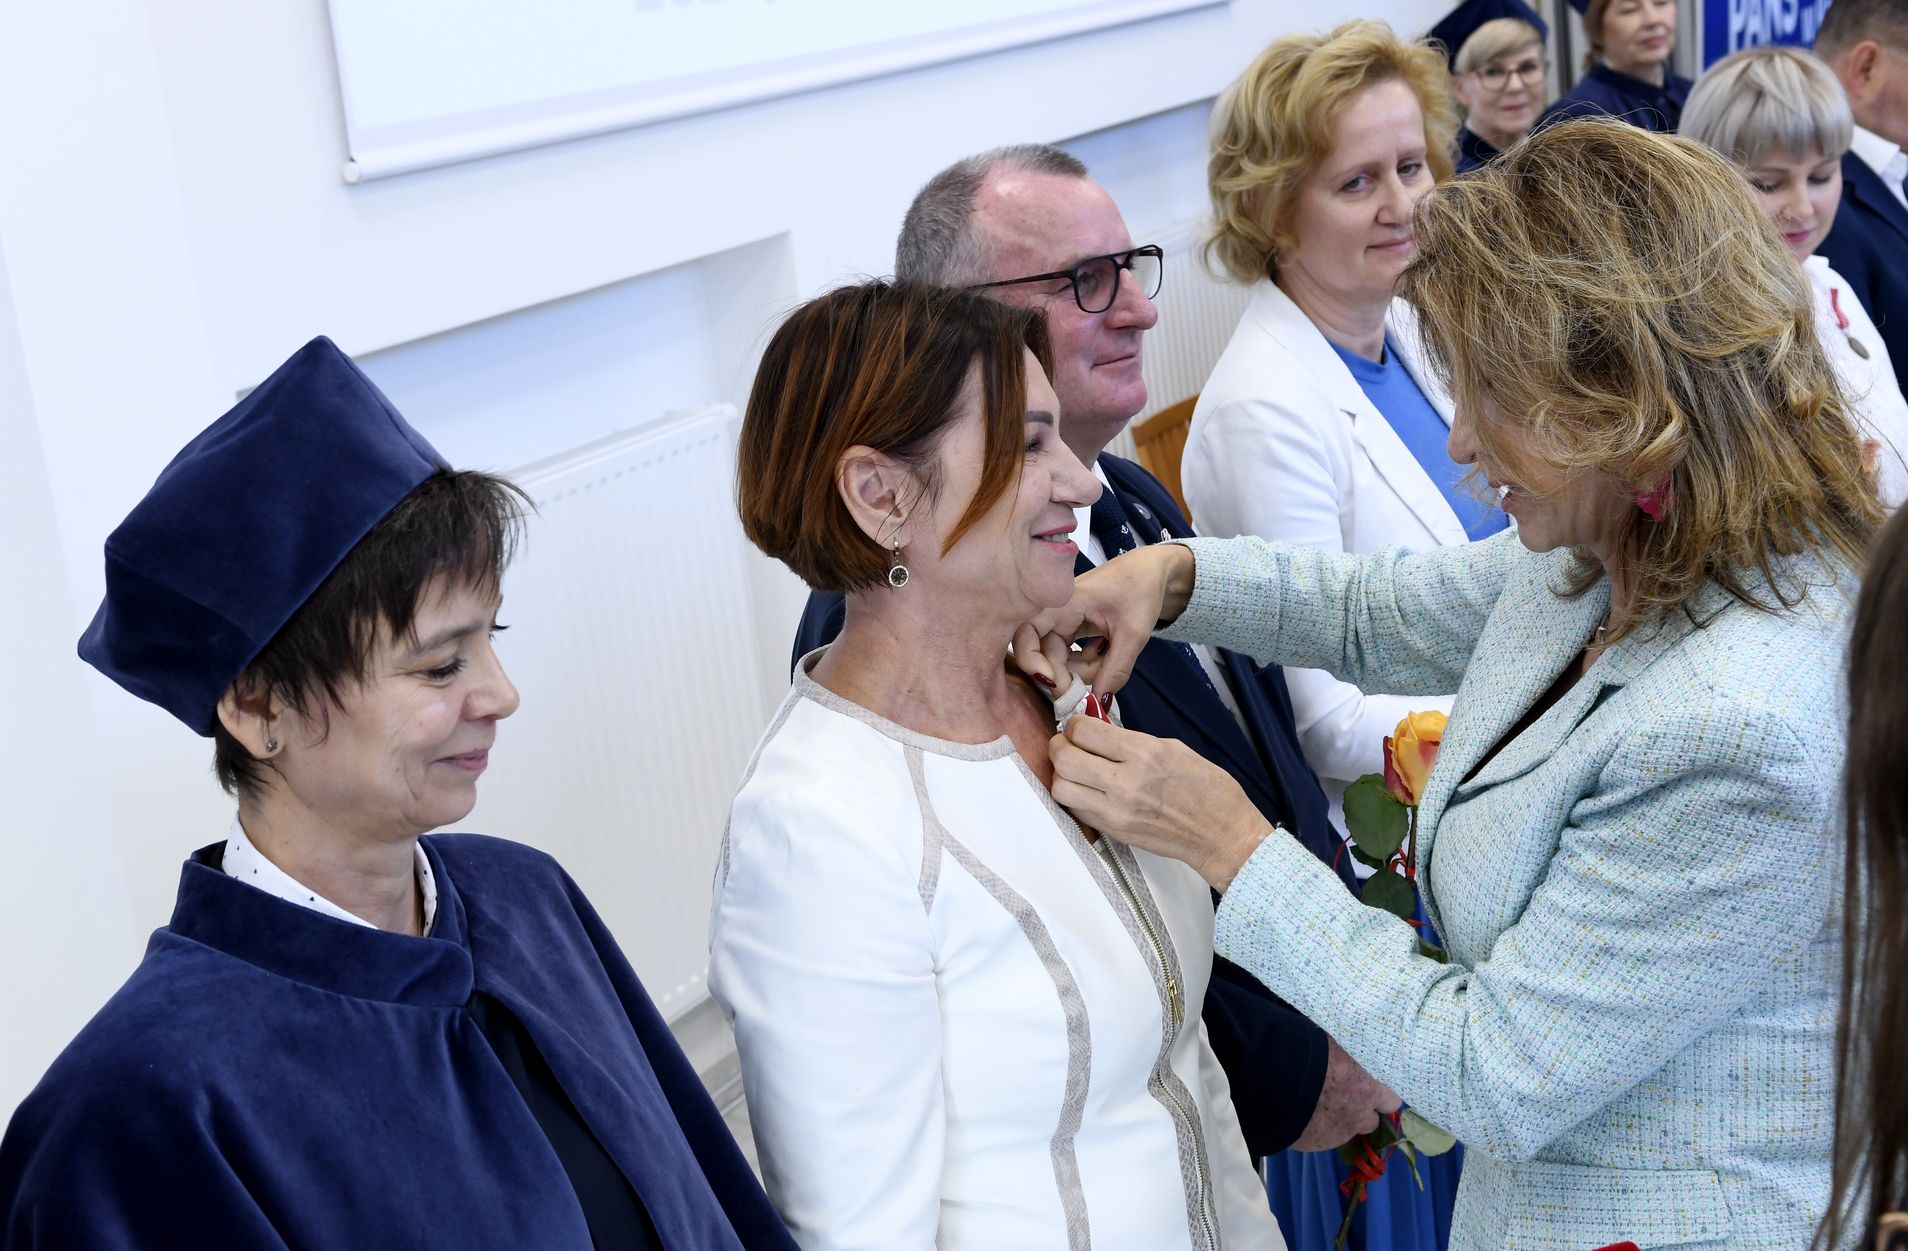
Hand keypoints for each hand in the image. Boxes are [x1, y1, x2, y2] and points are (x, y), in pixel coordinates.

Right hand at [1014, 543, 1196, 698]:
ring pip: (1057, 659)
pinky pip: (1068, 655)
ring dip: (1080, 670)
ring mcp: (1061, 620)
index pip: (1026, 634)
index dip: (1032, 662)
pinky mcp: (1070, 628)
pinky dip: (1085, 663)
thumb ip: (1116, 669)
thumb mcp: (1134, 633)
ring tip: (1109, 661)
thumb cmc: (1142, 589)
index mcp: (1063, 602)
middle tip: (1093, 687)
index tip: (1054, 683)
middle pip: (1043, 654)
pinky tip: (1104, 651)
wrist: (1153, 571)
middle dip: (1067, 675)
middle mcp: (1055, 610)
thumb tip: (1097, 702)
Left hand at [1047, 714, 1267, 889]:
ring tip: (1077, 770)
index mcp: (1144, 752)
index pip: (1084, 731)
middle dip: (1060, 746)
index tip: (1079, 727)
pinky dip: (1075, 796)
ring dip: (1063, 774)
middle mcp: (1125, 781)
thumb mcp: (1173, 748)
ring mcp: (1116, 810)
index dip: (1075, 725)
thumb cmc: (1208, 789)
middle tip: (1069, 744)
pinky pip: (1076, 810)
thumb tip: (1100, 735)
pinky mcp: (1113, 831)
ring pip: (1061, 787)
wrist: (1222, 834)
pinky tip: (1089, 790)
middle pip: (1064, 758)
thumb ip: (1132, 740)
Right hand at [1291, 1036, 1402, 1151]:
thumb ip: (1348, 1057)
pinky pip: (1325, 1138)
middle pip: (1374, 1121)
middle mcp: (1359, 1113)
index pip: (1392, 1100)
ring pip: (1349, 1131)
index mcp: (1368, 1087)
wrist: (1275, 1081)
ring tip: (1320, 1107)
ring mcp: (1340, 1132)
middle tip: (1348, 1099)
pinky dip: (1319, 1129)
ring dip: (1341, 1122)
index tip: (1371, 1087)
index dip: (1381, 1094)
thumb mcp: (1334, 1046)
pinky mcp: (1319, 1144)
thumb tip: (1347, 1054)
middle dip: (1363, 1112)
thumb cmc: (1307, 1053)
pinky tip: (1304, 1116)